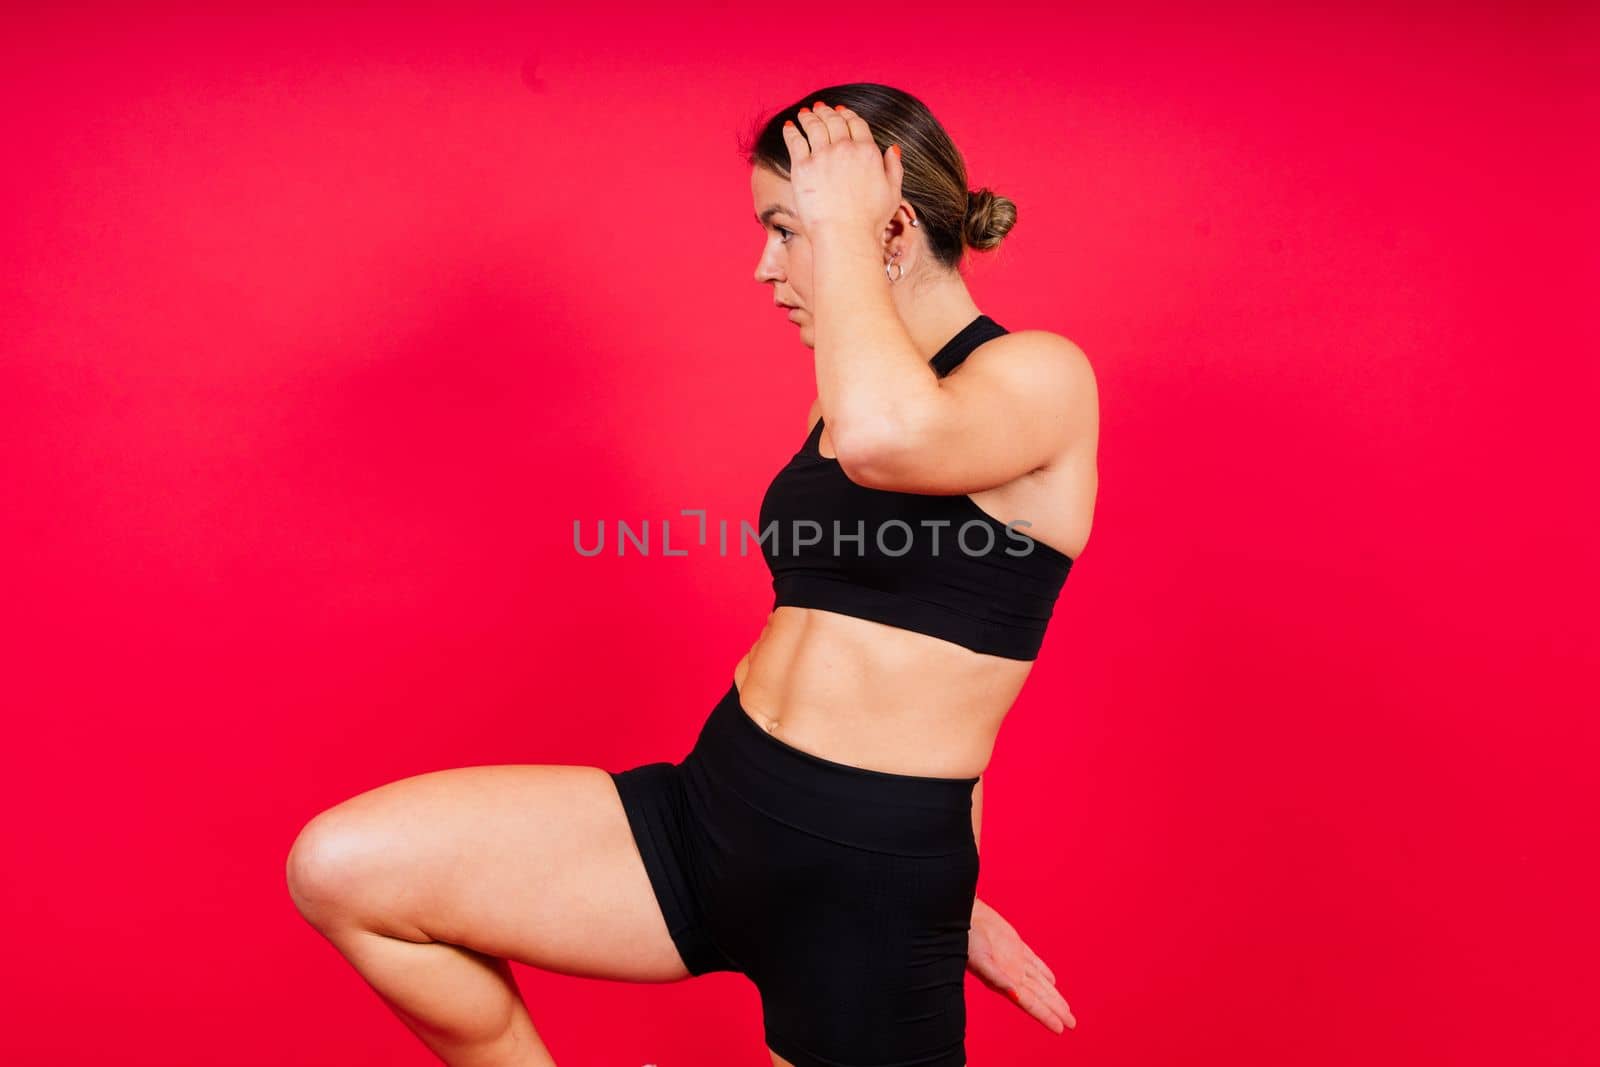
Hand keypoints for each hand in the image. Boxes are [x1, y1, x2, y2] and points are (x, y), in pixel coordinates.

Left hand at [781, 99, 903, 244]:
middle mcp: (845, 148)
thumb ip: (894, 167)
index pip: (856, 123)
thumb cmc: (871, 221)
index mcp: (868, 151)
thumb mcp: (893, 193)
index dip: (848, 115)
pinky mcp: (802, 167)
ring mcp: (822, 156)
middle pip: (834, 120)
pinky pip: (795, 140)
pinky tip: (789, 126)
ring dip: (809, 116)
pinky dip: (791, 130)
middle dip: (826, 112)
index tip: (842, 112)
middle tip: (820, 108)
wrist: (845, 235)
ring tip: (804, 114)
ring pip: (813, 126)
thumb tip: (892, 149)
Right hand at [968, 896, 1076, 1033]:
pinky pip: (1034, 962)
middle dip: (1055, 1009)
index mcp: (1003, 982)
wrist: (961, 916)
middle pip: (1039, 996)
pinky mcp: (1015, 946)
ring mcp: (1015, 961)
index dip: (1046, 1015)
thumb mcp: (980, 960)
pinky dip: (1044, 972)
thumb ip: (996, 978)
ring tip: (1065, 1008)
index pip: (1030, 1003)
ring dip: (1052, 995)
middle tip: (1071, 1023)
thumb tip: (1014, 993)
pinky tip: (1051, 980)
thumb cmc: (966, 940)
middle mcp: (1011, 975)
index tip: (1061, 1027)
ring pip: (1039, 982)